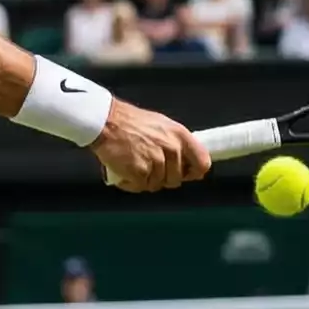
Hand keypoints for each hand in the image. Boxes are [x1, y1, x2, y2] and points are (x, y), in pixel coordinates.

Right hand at [92, 99, 209, 192]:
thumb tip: (184, 160)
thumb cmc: (130, 122)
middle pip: (177, 179)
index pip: (202, 163)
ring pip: (158, 184)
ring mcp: (156, 161)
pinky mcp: (140, 172)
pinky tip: (124, 171)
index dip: (194, 172)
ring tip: (134, 165)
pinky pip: (141, 187)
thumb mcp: (162, 125)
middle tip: (148, 166)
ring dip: (145, 180)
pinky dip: (131, 183)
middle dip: (163, 177)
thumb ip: (176, 143)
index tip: (185, 174)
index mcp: (181, 136)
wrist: (106, 122)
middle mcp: (172, 149)